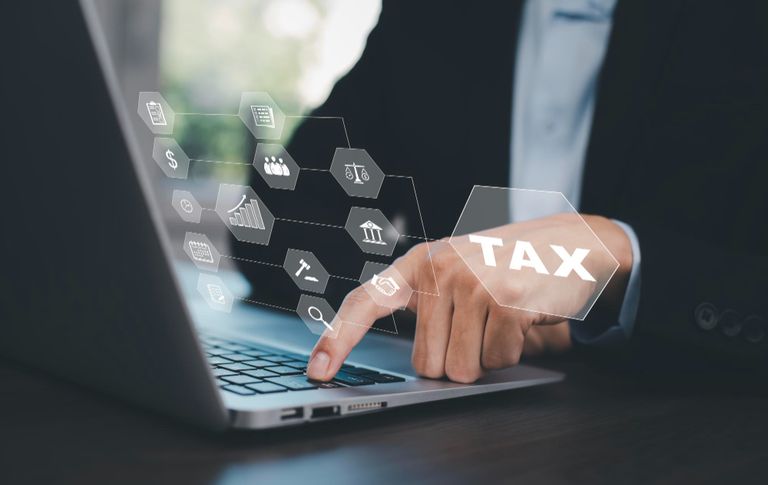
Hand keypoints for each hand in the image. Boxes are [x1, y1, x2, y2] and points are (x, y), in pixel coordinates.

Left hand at [306, 214, 631, 382]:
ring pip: (462, 369)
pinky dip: (514, 352)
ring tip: (503, 320)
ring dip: (488, 358)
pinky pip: (498, 361)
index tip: (319, 370)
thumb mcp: (460, 275)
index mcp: (419, 264)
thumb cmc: (509, 266)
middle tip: (481, 328)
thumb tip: (420, 369)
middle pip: (425, 363)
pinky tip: (523, 318)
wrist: (570, 244)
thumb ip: (432, 311)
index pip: (366, 302)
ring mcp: (469, 282)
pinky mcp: (503, 300)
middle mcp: (437, 269)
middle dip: (457, 360)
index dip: (338, 339)